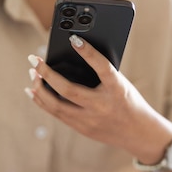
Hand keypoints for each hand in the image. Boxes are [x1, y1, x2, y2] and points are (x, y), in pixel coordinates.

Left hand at [26, 35, 171, 164]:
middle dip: (47, 74)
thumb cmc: (129, 101)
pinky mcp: (83, 129)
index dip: (88, 52)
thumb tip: (70, 57)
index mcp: (117, 90)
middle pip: (68, 91)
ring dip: (40, 88)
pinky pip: (57, 114)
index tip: (74, 38)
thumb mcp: (121, 84)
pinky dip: (43, 101)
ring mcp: (90, 120)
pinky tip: (34, 91)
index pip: (102, 67)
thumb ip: (100, 74)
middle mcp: (102, 106)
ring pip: (57, 106)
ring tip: (32, 73)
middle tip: (34, 59)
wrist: (139, 133)